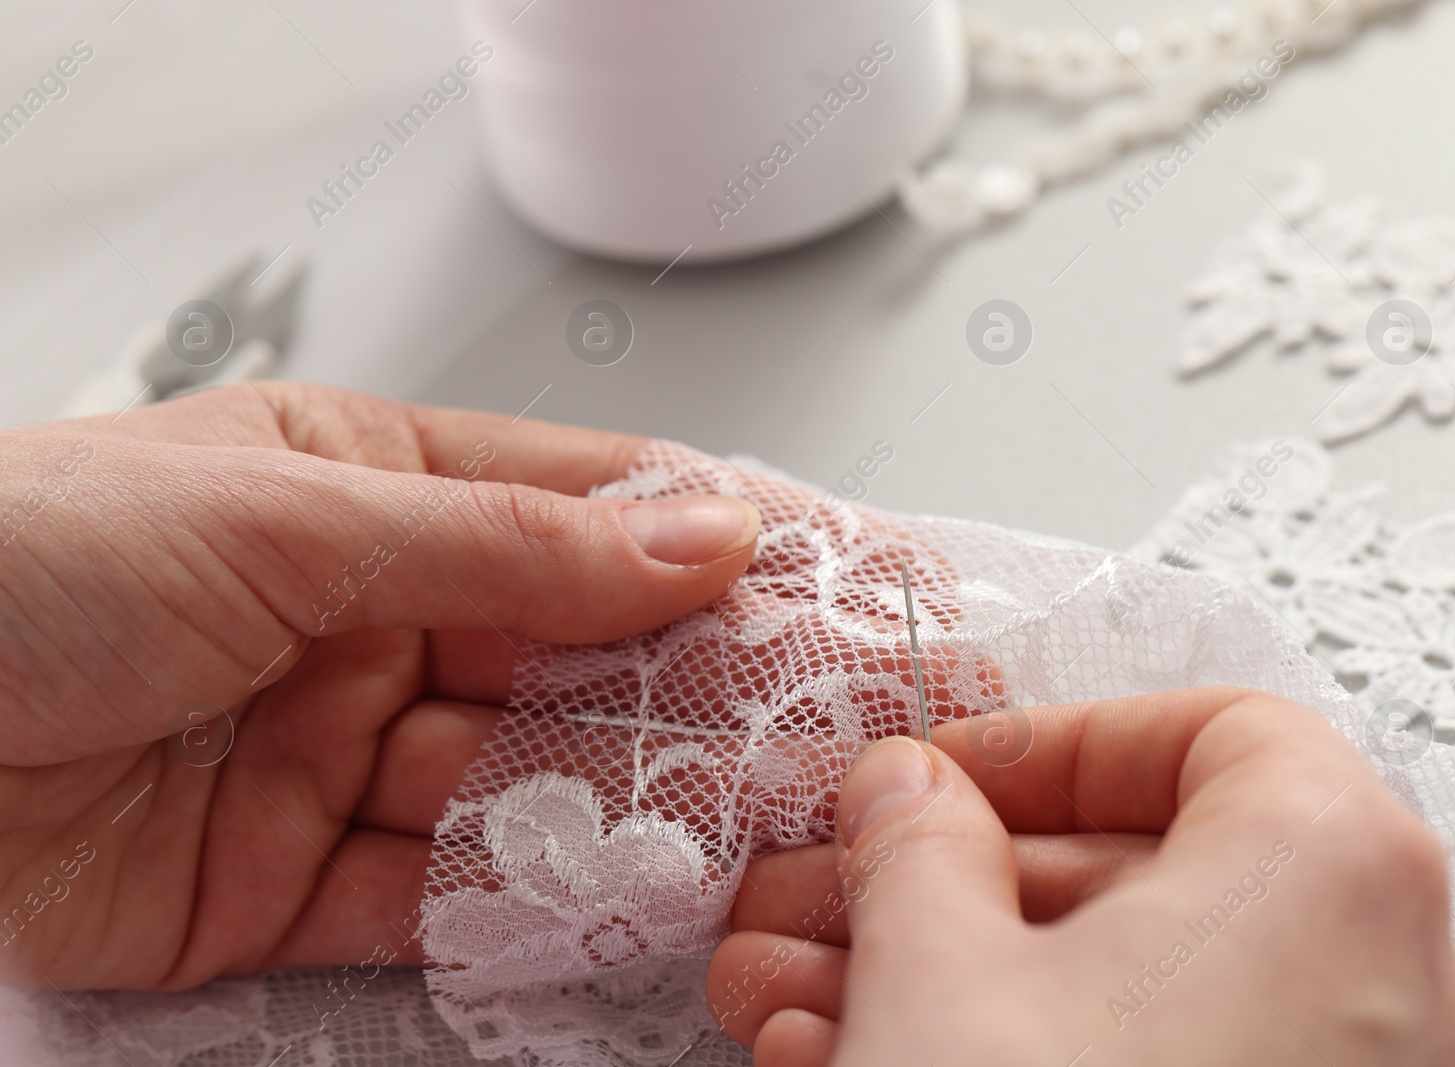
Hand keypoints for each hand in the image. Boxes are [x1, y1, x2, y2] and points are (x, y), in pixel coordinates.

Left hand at [0, 383, 760, 989]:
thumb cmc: (22, 556)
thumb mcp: (292, 516)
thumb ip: (506, 543)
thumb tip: (692, 535)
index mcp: (366, 488)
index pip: (574, 504)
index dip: (700, 536)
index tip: (817, 569)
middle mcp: (363, 619)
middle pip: (564, 656)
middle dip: (680, 687)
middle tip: (802, 715)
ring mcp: (331, 752)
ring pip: (515, 782)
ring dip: (612, 803)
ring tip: (725, 817)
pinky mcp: (285, 882)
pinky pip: (432, 894)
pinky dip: (511, 901)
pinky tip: (590, 894)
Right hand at [709, 688, 1454, 1065]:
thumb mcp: (937, 973)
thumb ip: (918, 838)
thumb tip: (907, 791)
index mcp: (1331, 875)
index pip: (1207, 734)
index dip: (1050, 744)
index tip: (937, 779)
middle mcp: (1382, 995)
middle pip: (1140, 878)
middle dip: (941, 882)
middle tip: (820, 892)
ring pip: (1124, 998)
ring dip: (944, 978)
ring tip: (790, 995)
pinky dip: (1016, 1065)